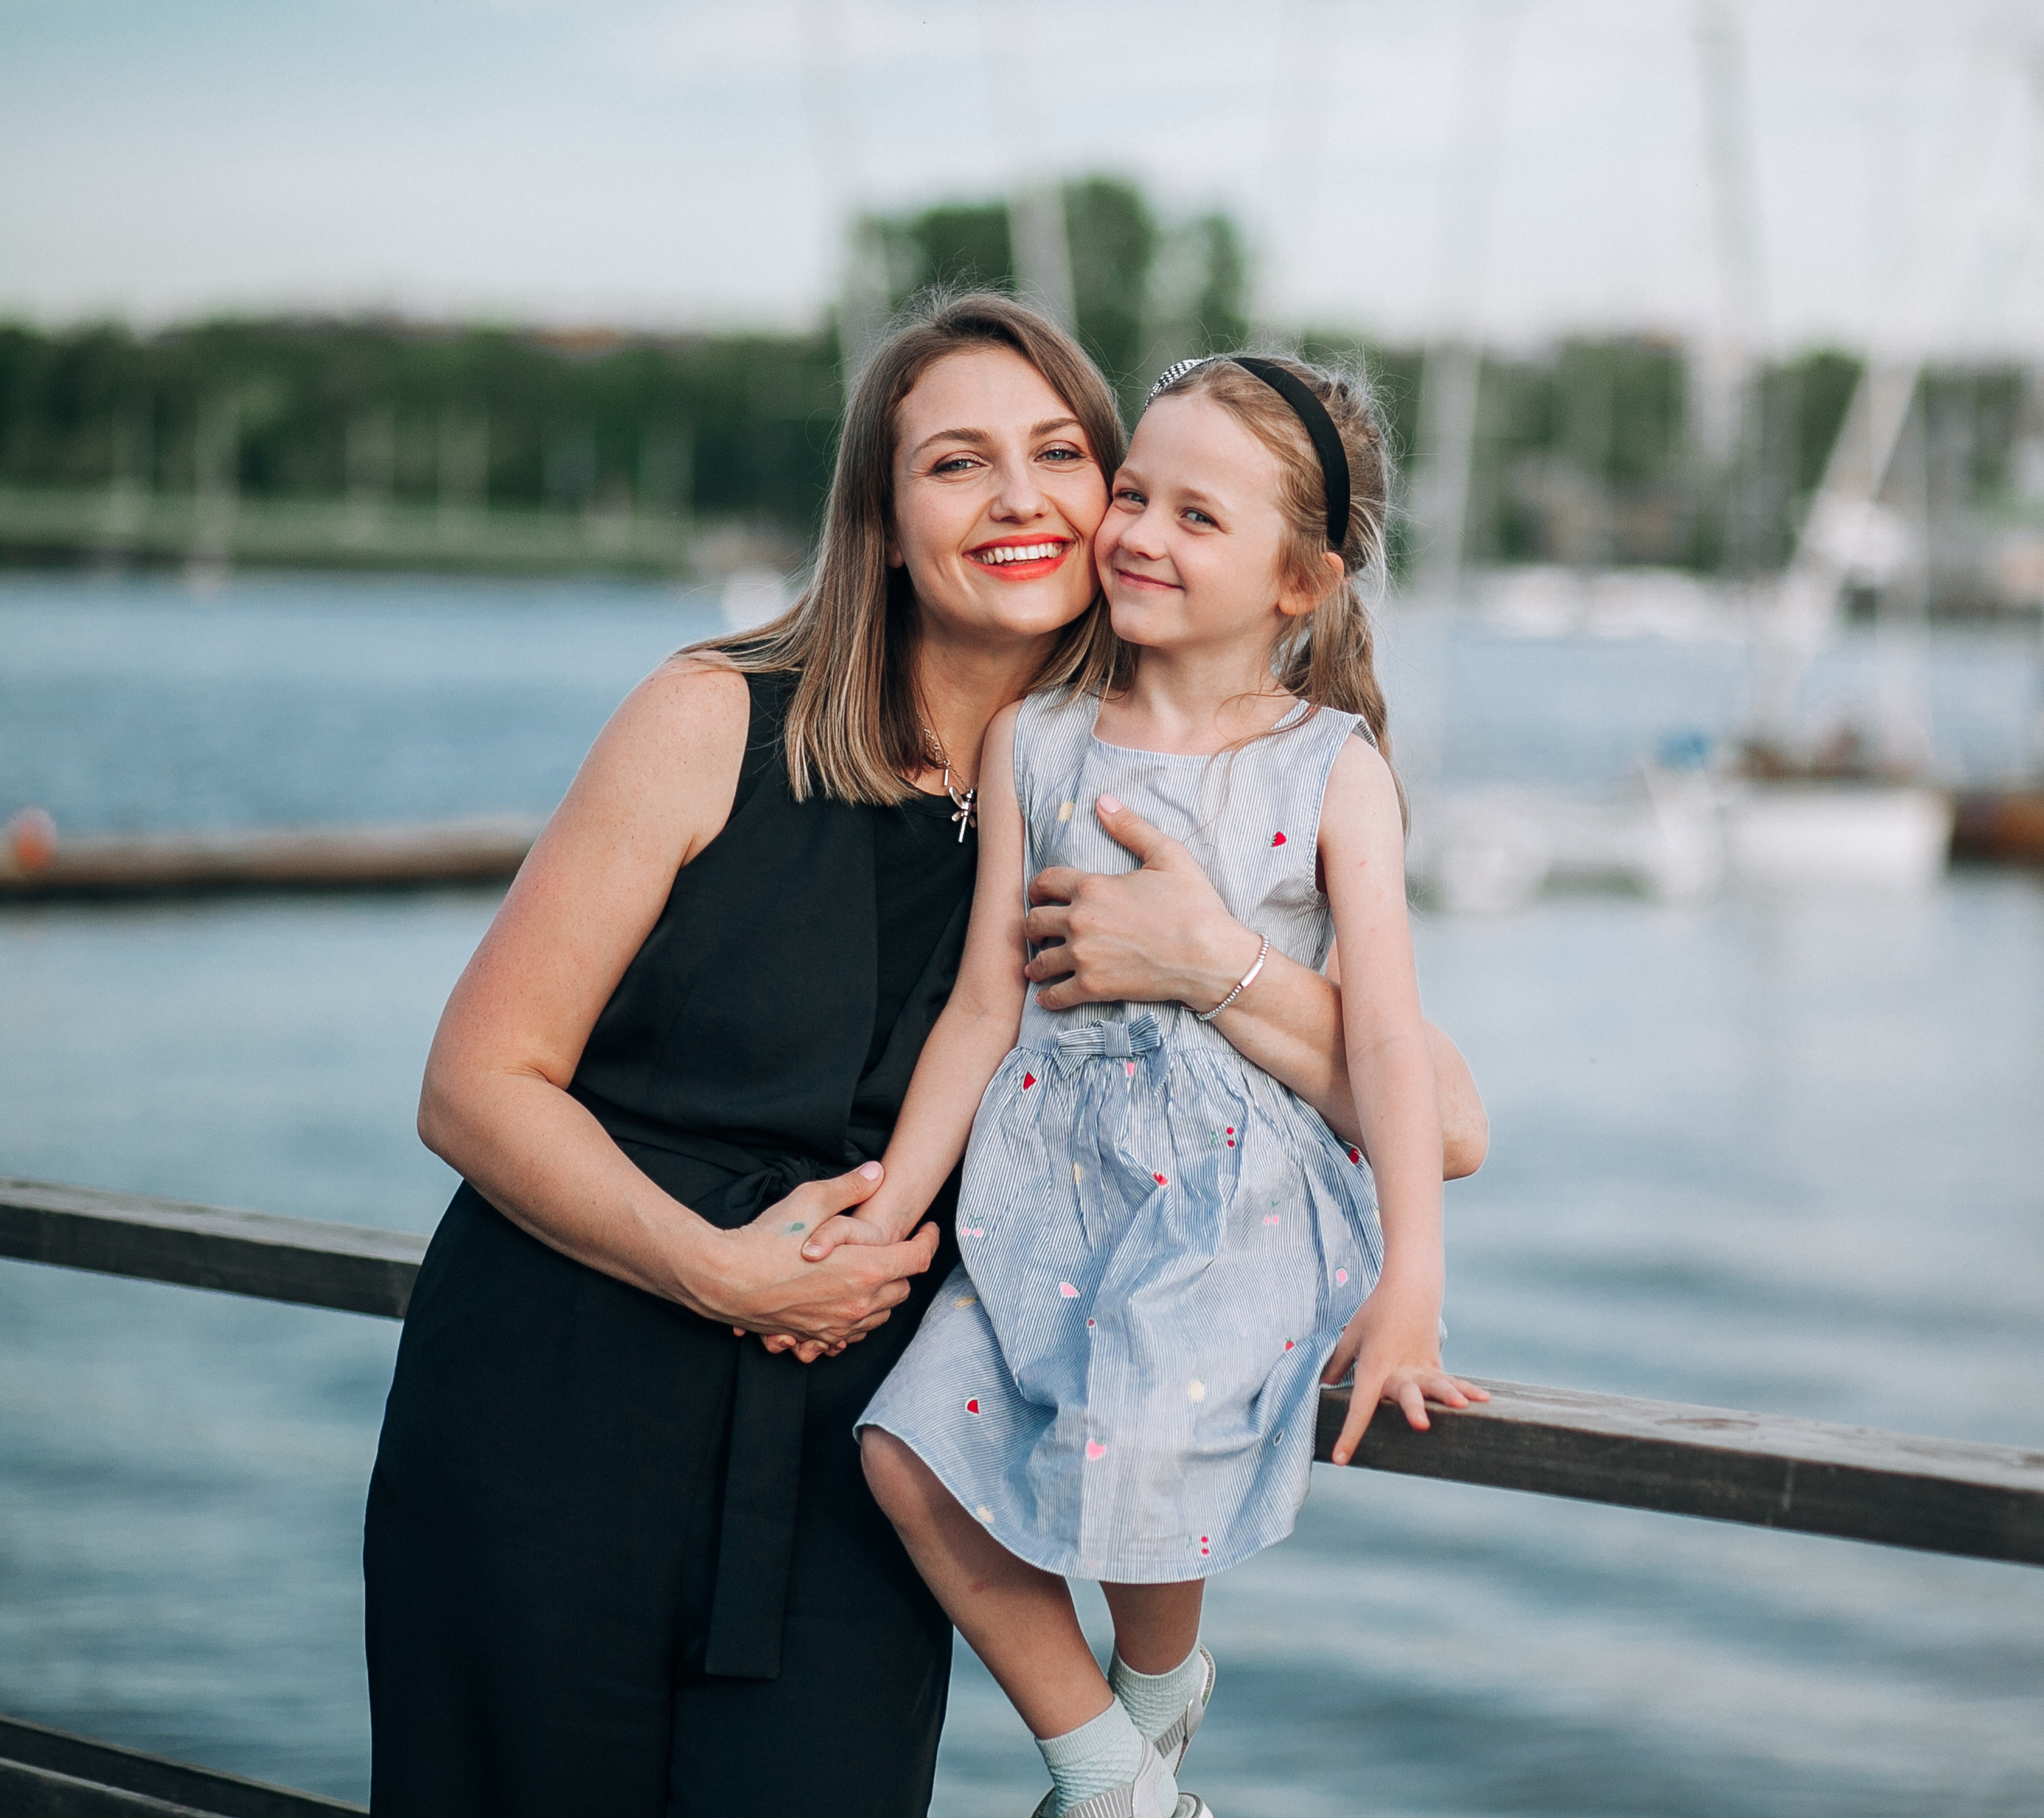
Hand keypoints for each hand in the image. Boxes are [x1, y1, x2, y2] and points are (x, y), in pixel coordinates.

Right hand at [694, 1162, 938, 1352]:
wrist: (723, 1280)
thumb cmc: (765, 1239)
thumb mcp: (810, 1200)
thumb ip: (849, 1187)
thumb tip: (877, 1172)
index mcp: (865, 1269)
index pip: (918, 1258)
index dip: (929, 1240)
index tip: (928, 1229)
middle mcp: (858, 1304)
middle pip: (903, 1289)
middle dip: (903, 1266)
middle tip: (893, 1247)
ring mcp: (838, 1325)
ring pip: (880, 1315)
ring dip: (883, 1294)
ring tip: (869, 1271)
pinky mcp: (817, 1336)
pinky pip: (853, 1333)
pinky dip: (857, 1317)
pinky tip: (843, 1297)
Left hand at [1026, 795, 1259, 1012]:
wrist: (1210, 956)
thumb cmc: (1193, 905)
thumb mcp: (1167, 855)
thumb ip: (1130, 827)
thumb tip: (1102, 801)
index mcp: (1092, 886)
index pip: (1045, 882)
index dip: (1038, 887)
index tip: (1039, 895)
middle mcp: (1080, 920)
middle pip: (1034, 921)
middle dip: (1033, 924)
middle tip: (1038, 931)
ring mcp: (1084, 956)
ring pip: (1040, 960)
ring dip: (1036, 962)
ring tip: (1038, 965)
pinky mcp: (1093, 987)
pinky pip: (1056, 994)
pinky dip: (1049, 997)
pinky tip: (1047, 996)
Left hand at [1319, 1272, 1487, 1464]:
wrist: (1408, 1289)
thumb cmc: (1375, 1314)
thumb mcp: (1350, 1336)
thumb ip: (1336, 1362)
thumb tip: (1324, 1385)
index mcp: (1373, 1366)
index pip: (1360, 1405)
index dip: (1350, 1433)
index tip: (1341, 1459)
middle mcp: (1399, 1370)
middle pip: (1406, 1392)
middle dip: (1413, 1408)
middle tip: (1421, 1424)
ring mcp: (1421, 1367)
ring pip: (1435, 1384)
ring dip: (1448, 1395)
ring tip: (1460, 1406)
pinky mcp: (1435, 1364)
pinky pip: (1451, 1380)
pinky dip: (1467, 1389)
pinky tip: (1483, 1400)